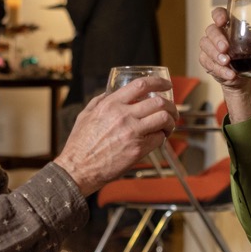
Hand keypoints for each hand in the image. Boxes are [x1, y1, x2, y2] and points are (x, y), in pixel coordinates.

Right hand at [53, 76, 176, 195]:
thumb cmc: (80, 144)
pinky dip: (162, 137)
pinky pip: (159, 138)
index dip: (159, 82)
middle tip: (172, 111)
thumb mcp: (85, 115)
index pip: (142, 85)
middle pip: (159, 102)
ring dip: (170, 121)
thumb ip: (99, 101)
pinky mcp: (137, 150)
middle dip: (171, 106)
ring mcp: (132, 132)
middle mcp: (123, 115)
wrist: (78, 168)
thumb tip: (110, 93)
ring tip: (168, 125)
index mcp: (111, 104)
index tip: (167, 85)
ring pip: (164, 119)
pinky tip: (158, 139)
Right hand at [198, 7, 250, 122]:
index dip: (218, 15)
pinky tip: (230, 75)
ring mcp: (210, 48)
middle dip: (217, 39)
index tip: (223, 21)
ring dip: (215, 56)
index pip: (218, 13)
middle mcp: (217, 35)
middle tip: (226, 49)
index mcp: (230, 25)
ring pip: (205, 47)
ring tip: (227, 63)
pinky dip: (219, 70)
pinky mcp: (208, 62)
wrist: (246, 77)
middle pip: (210, 31)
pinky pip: (207, 64)